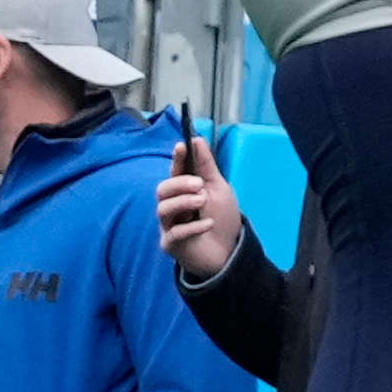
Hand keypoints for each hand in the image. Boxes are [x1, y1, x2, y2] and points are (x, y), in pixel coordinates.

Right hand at [155, 146, 248, 282]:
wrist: (229, 251)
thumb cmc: (221, 218)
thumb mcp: (218, 188)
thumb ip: (206, 166)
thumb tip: (197, 140)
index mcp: (182, 190)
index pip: (174, 171)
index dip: (176, 159)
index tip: (182, 146)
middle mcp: (172, 206)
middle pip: (162, 190)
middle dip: (179, 184)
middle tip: (200, 185)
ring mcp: (169, 225)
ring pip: (163, 209)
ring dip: (184, 202)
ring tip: (202, 202)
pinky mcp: (171, 244)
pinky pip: (174, 233)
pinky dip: (192, 227)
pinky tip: (208, 223)